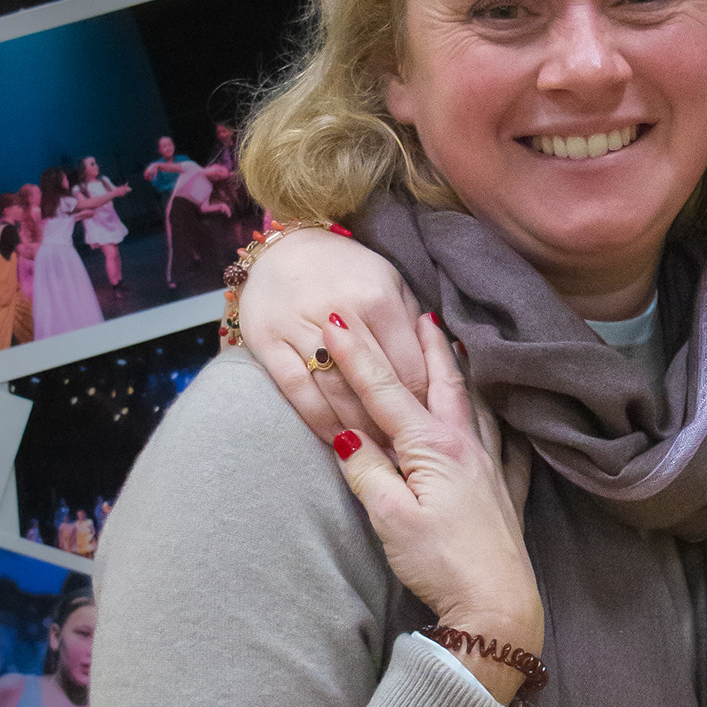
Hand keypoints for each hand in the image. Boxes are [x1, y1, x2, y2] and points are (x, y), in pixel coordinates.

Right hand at [237, 229, 430, 440]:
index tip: (432, 434)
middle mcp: (343, 313)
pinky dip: (319, 421)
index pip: (411, 370)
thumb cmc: (345, 268)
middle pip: (379, 387)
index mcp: (379, 300)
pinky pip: (298, 392)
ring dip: (360, 431)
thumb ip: (412, 322)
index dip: (423, 408)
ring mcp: (302, 328)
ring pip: (339, 394)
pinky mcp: (268, 343)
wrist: (281, 247)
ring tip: (379, 456)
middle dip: (396, 428)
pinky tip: (336, 440)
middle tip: (410, 459)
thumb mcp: (390, 281)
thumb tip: (438, 360)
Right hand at [328, 317, 540, 681]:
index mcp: (433, 447)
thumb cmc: (440, 564)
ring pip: (476, 406)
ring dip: (462, 374)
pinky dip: (502, 423)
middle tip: (420, 310)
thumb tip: (343, 433)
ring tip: (458, 348)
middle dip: (425, 346)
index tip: (334, 321)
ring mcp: (491, 468)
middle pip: (442, 384)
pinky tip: (506, 420)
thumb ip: (366, 470)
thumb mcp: (389, 518)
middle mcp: (467, 447)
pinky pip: (507, 445)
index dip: (356, 356)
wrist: (496, 607)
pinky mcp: (505, 495)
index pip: (384, 392)